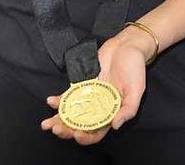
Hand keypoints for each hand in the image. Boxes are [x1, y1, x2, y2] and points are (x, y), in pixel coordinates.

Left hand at [40, 27, 152, 143]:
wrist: (126, 46)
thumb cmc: (135, 67)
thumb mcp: (137, 89)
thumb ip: (129, 108)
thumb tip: (116, 126)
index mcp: (112, 112)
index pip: (97, 132)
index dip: (86, 137)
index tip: (77, 134)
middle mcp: (98, 107)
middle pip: (80, 125)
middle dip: (66, 130)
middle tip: (56, 129)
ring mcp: (89, 97)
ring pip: (71, 113)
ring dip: (58, 119)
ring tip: (47, 123)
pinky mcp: (82, 85)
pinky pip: (68, 96)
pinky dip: (59, 100)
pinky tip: (51, 101)